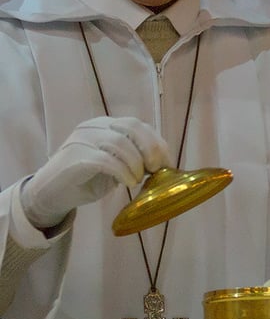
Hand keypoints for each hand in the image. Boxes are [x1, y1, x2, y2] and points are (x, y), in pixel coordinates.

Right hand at [21, 116, 169, 229]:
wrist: (51, 194)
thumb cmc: (87, 179)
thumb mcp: (117, 167)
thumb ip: (135, 159)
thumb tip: (162, 163)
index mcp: (105, 125)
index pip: (138, 125)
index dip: (157, 143)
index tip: (168, 164)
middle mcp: (94, 126)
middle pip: (132, 127)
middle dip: (151, 148)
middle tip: (156, 168)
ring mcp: (83, 139)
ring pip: (120, 142)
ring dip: (136, 163)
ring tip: (137, 180)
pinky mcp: (76, 156)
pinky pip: (106, 160)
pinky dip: (123, 172)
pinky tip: (128, 183)